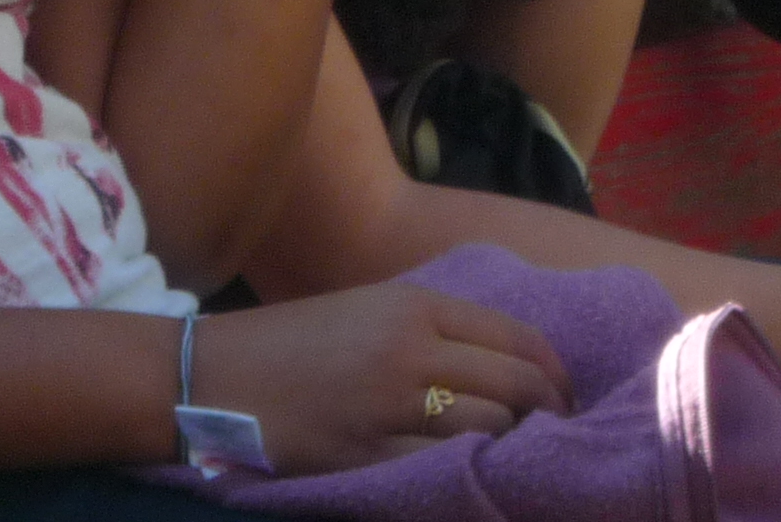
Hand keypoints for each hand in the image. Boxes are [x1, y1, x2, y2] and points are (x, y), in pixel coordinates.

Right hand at [193, 282, 572, 472]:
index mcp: (415, 305)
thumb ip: (429, 326)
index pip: (515, 337)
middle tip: (558, 433)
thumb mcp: (366, 310)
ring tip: (514, 456)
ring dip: (511, 445)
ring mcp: (390, 404)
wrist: (215, 376)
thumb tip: (497, 361)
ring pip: (490, 426)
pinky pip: (443, 466)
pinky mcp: (367, 454)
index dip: (553, 371)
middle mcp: (411, 348)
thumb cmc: (291, 343)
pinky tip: (472, 476)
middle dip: (550, 412)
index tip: (565, 395)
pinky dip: (469, 472)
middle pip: (515, 382)